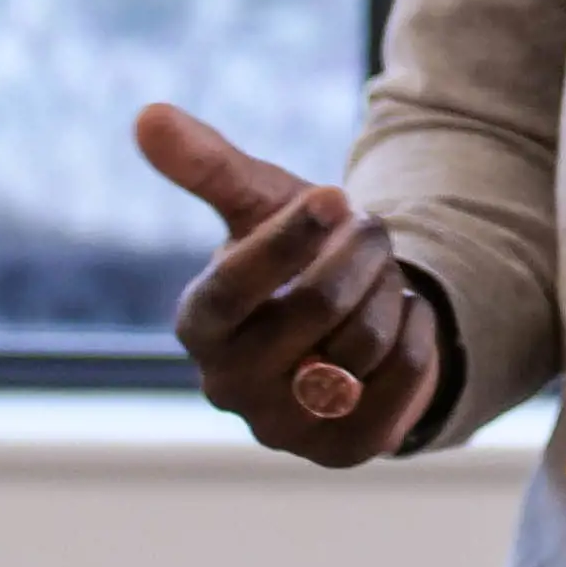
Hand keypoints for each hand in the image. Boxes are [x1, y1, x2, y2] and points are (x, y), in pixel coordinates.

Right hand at [149, 103, 440, 466]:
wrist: (351, 324)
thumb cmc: (293, 256)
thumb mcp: (257, 202)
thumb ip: (207, 164)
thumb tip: (148, 115)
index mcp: (197, 324)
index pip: (233, 285)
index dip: (289, 237)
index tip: (334, 194)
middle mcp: (228, 386)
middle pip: (317, 306)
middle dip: (360, 250)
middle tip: (369, 225)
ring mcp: (286, 427)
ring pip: (367, 340)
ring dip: (389, 289)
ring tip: (377, 278)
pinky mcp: (345, 451)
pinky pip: (406, 380)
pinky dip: (417, 333)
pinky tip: (402, 319)